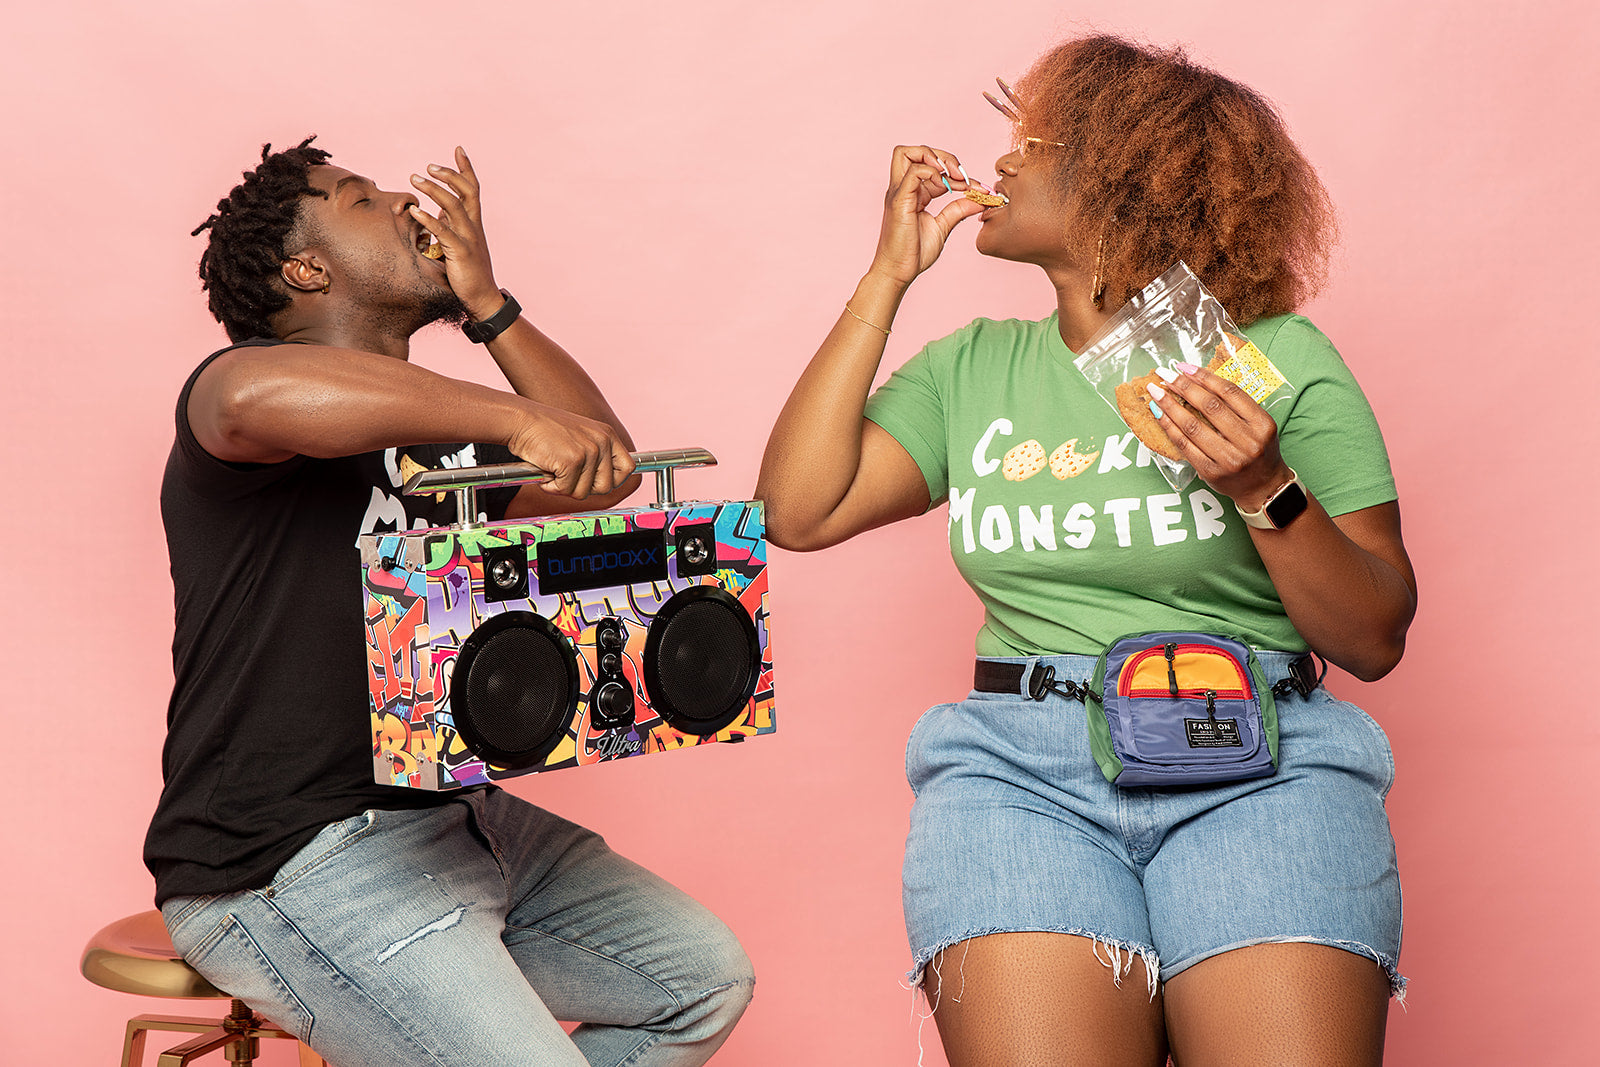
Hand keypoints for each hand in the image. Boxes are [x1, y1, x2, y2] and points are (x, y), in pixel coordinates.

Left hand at [408, 147, 504, 320]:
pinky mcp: (460, 252)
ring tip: (414, 179)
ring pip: (454, 206)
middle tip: (428, 167)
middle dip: (450, 175)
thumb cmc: (469, 273)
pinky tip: (415, 211)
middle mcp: (473, 226)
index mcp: (474, 223)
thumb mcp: (459, 244)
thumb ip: (450, 226)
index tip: (457, 148)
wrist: (482, 298)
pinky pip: (444, 231)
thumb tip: (436, 212)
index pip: (472, 189)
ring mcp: (468, 238)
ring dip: (434, 190)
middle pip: (466, 191)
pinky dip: (429, 219)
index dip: (466, 168)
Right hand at [506, 403, 636, 499]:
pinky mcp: (572, 461)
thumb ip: (596, 455)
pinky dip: (551, 486)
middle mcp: (602, 442)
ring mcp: (589, 452)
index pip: (628, 468)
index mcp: (607, 434)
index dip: (614, 481)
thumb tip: (605, 484)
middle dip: (584, 488)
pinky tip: (544, 469)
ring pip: (584, 492)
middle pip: (606, 487)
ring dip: (564, 487)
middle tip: (566, 477)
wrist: (520, 419)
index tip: (596, 483)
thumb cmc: (543, 430)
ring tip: (553, 469)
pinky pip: (565, 490)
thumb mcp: (580, 436)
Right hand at [867, 145, 986, 285]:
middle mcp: (903, 188)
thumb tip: (980, 199)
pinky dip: (932, 173)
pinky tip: (946, 187)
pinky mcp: (899, 201)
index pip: (933, 169)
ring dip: (934, 157)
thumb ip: (958, 210)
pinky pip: (914, 173)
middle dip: (941, 155)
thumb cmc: (913, 254)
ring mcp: (899, 192)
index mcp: (913, 193)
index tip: (978, 188)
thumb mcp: (942, 227)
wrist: (898, 273)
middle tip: (961, 175)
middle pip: (913, 151)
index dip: (958, 173)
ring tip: (953, 176)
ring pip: (907, 153)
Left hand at [1146, 362, 1292, 511]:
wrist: (1264, 488)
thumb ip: (1236, 405)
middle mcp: (1248, 441)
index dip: (1204, 377)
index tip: (1183, 367)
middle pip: (1210, 406)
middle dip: (1183, 387)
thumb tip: (1197, 380)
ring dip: (1170, 406)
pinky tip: (1159, 415)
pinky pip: (1184, 446)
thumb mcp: (1259, 425)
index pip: (1230, 393)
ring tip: (1156, 392)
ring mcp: (1229, 459)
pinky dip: (1169, 428)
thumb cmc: (1259, 451)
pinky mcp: (1211, 472)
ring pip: (1193, 426)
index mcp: (1262, 424)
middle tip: (1164, 374)